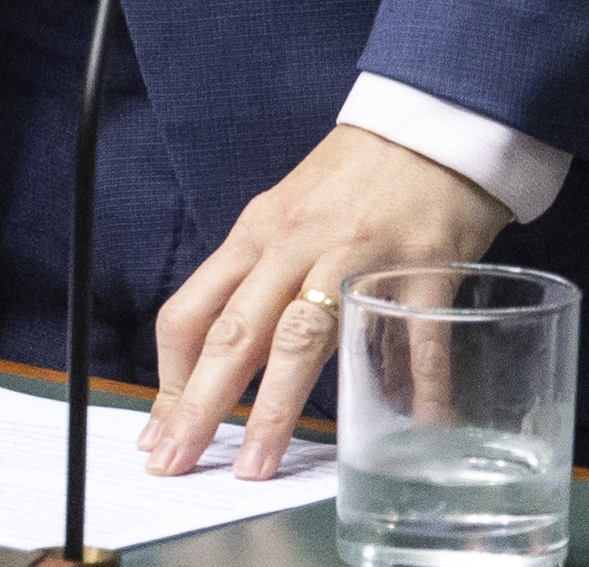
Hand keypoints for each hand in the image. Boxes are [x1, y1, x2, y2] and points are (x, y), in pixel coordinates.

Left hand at [144, 124, 510, 482]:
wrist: (430, 122)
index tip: (158, 431)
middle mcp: (296, 246)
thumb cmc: (355, 177)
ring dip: (275, 409)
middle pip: (235, 333)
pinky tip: (410, 431)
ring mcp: (358, 257)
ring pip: (303, 339)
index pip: (193, 310)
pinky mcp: (421, 267)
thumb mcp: (288, 215)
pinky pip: (413, 342)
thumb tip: (234, 366)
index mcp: (257, 234)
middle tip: (175, 462)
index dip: (170, 377)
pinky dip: (413, 392)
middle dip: (199, 405)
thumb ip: (262, 282)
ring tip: (257, 466)